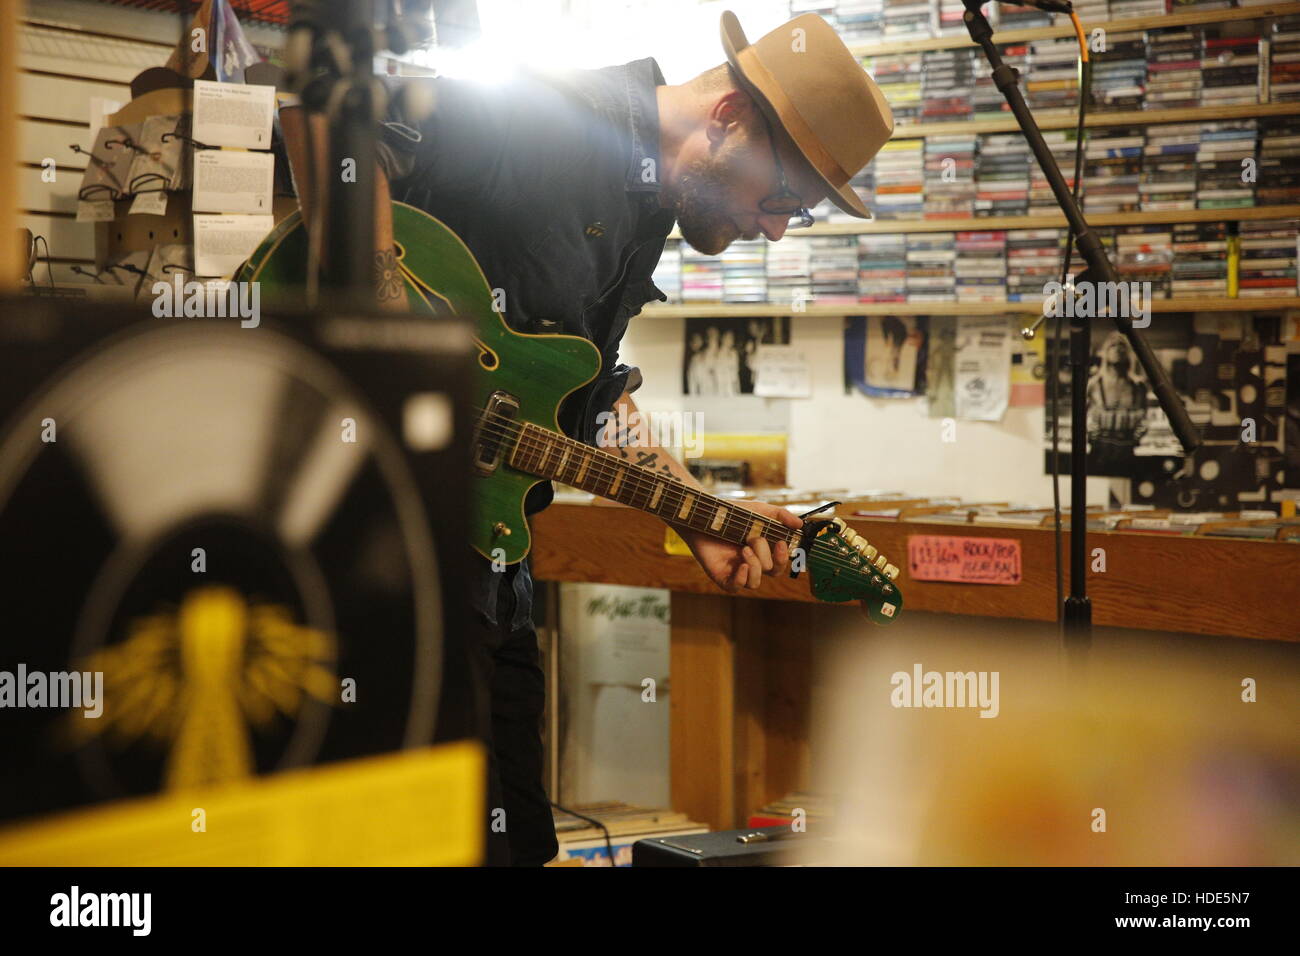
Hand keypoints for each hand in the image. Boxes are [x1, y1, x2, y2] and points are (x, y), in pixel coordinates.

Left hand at [678, 500, 802, 592]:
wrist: (705, 513)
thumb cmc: (732, 512)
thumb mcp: (760, 511)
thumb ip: (781, 516)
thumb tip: (800, 525)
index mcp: (762, 552)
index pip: (780, 564)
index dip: (784, 558)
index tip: (782, 543)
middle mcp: (750, 563)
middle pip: (770, 572)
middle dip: (765, 555)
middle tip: (754, 539)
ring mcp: (735, 570)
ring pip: (755, 583)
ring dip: (755, 566)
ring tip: (744, 549)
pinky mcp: (720, 575)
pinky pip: (736, 587)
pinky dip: (742, 579)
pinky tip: (742, 565)